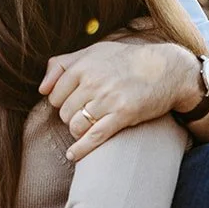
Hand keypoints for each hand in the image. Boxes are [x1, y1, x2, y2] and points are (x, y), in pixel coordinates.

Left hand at [40, 38, 197, 162]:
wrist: (167, 69)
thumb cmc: (128, 60)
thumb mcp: (95, 51)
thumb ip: (64, 64)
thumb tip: (41, 88)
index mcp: (83, 65)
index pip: (54, 94)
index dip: (61, 103)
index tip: (72, 103)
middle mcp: (93, 81)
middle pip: (64, 112)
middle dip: (70, 117)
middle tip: (85, 114)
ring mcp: (107, 99)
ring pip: (76, 125)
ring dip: (78, 132)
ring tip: (86, 129)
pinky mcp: (122, 115)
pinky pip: (94, 137)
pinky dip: (81, 149)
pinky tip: (74, 155)